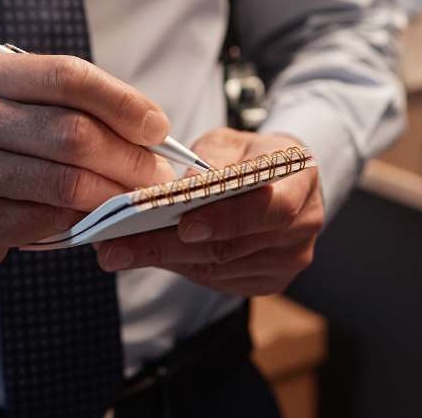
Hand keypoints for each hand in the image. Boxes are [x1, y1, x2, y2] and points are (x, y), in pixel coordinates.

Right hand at [0, 54, 176, 292]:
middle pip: (71, 132)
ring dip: (114, 194)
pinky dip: (82, 221)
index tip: (157, 126)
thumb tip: (151, 130)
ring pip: (64, 181)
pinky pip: (46, 219)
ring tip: (138, 199)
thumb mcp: (16, 114)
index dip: (122, 101)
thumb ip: (72, 110)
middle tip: (158, 175)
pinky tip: (97, 219)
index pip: (67, 75)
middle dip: (128, 156)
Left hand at [94, 128, 323, 295]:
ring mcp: (289, 260)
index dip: (227, 218)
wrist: (285, 179)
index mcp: (301, 180)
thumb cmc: (252, 154)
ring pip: (219, 269)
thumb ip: (211, 159)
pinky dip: (180, 267)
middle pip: (233, 246)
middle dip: (169, 246)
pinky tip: (147, 256)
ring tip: (117, 252)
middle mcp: (304, 226)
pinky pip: (218, 281)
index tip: (183, 224)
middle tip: (118, 247)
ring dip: (165, 260)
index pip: (270, 207)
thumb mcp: (232, 140)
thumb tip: (182, 187)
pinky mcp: (270, 281)